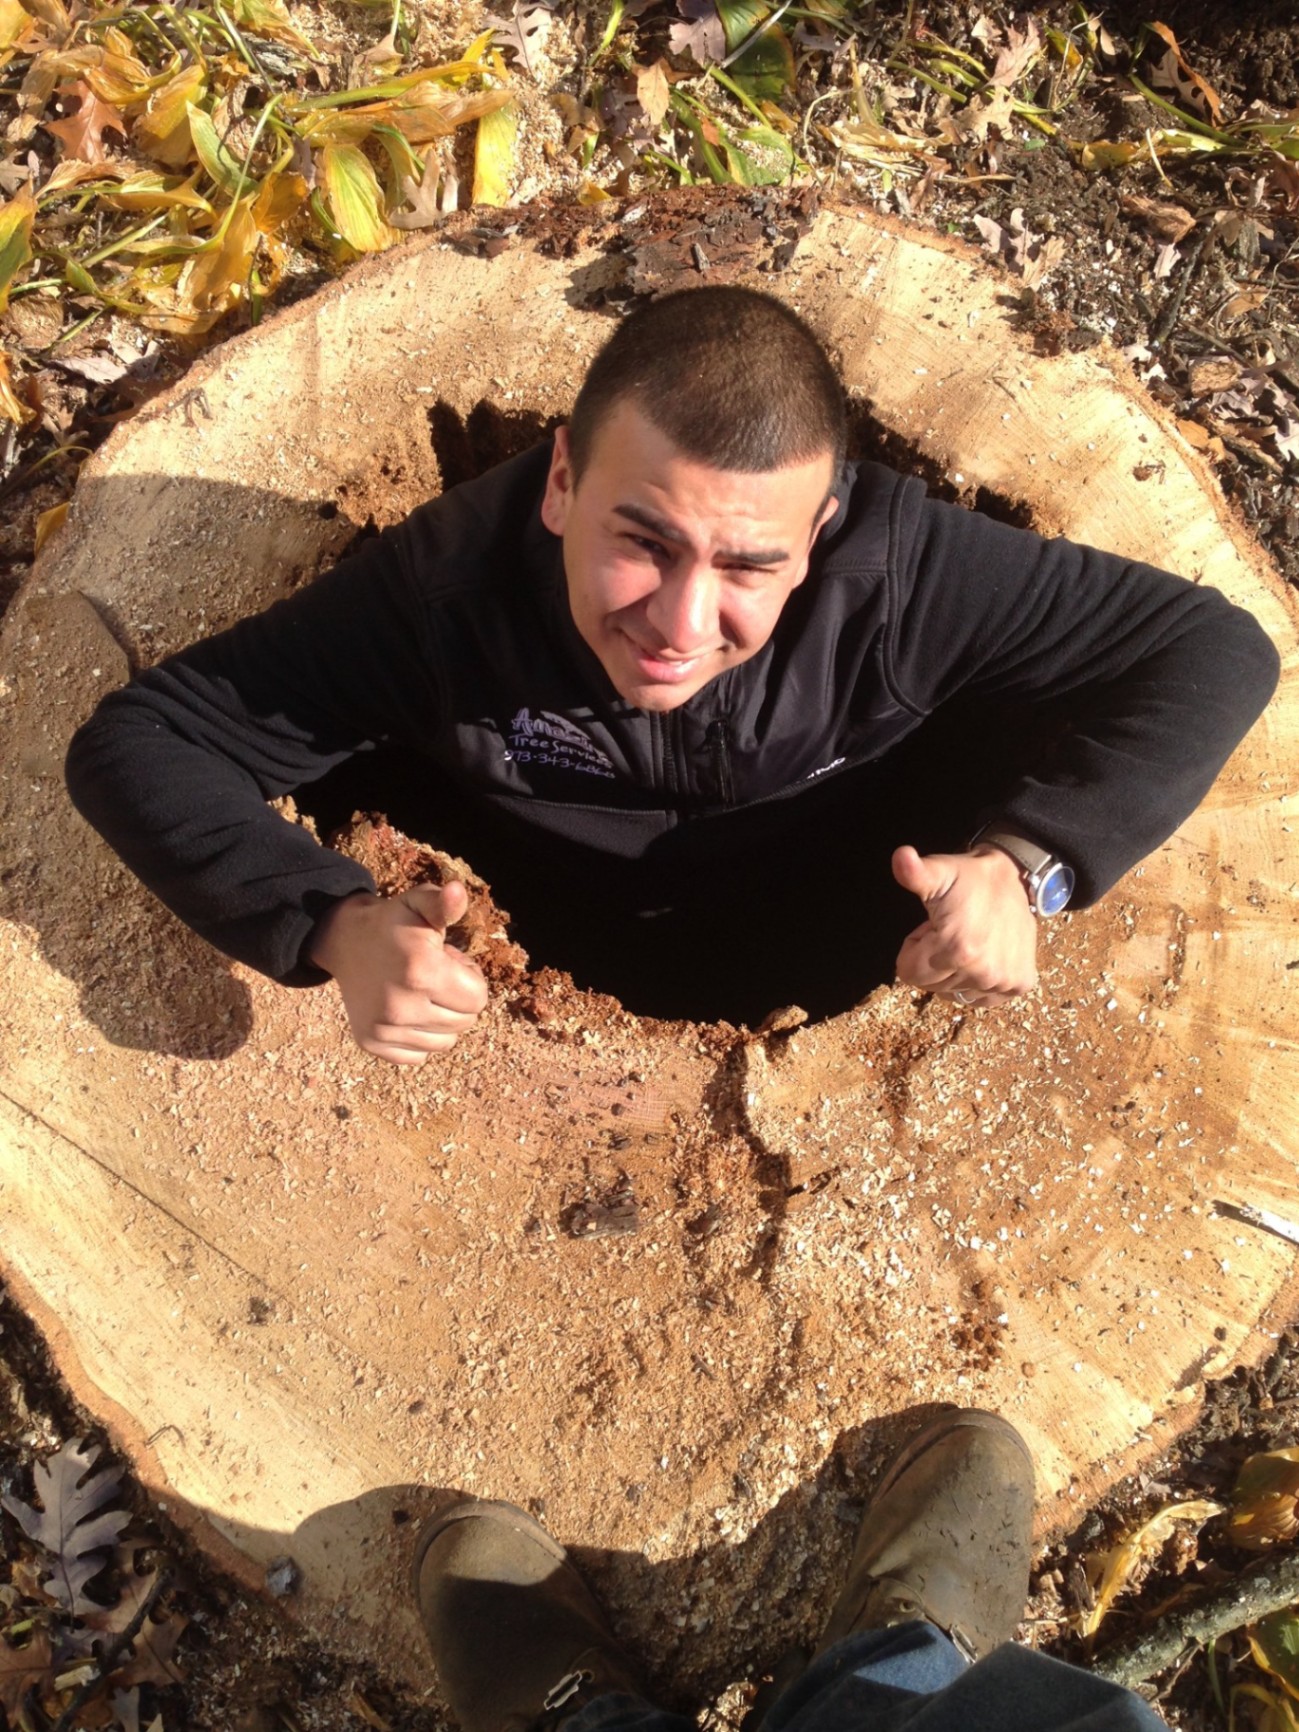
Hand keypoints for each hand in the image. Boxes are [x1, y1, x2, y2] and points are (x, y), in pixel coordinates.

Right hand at [308, 881, 488, 1064]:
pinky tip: (405, 1009)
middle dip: (458, 998)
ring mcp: (384, 1029)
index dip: (470, 977)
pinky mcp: (372, 1042)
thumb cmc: (394, 922)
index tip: (449, 961)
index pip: (478, 998)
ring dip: (441, 1018)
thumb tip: (457, 892)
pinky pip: (419, 1055)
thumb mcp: (420, 905)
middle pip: (465, 1022)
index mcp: (421, 971)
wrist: (345, 940)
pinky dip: (419, 1037)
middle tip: (434, 975)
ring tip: (420, 991)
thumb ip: (445, 903)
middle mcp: (401, 1006)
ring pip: (445, 1042)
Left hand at [892, 843, 1038, 1006]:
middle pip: (930, 986)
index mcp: (957, 949)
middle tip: (950, 932)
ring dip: (955, 972)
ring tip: (969, 941)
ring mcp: (1003, 982)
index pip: (908, 972)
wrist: (1016, 877)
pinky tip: (986, 955)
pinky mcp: (1019, 985)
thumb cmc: (969, 878)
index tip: (931, 928)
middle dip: (932, 960)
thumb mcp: (939, 872)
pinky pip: (981, 999)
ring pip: (954, 994)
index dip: (914, 948)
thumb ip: (915, 873)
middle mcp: (983, 973)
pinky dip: (978, 982)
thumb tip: (901, 857)